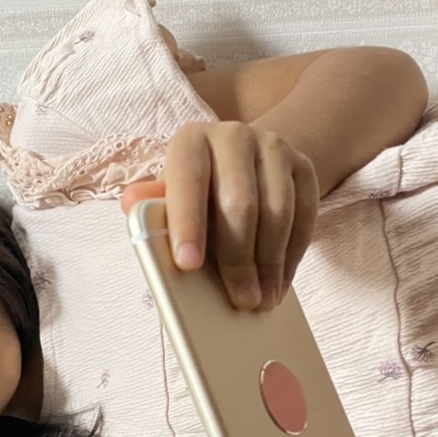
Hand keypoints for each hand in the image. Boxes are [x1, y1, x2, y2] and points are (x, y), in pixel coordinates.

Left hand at [119, 122, 318, 310]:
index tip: (187, 265)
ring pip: (277, 211)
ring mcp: (273, 148)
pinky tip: (281, 281)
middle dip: (238, 259)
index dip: (187, 224)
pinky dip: (293, 255)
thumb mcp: (171, 192)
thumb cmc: (199, 189)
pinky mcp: (303, 166)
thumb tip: (133, 207)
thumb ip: (154, 206)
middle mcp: (233, 137)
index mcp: (191, 142)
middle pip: (240, 203)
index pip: (188, 181)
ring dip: (270, 263)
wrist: (246, 159)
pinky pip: (305, 215)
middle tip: (240, 300)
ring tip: (263, 299)